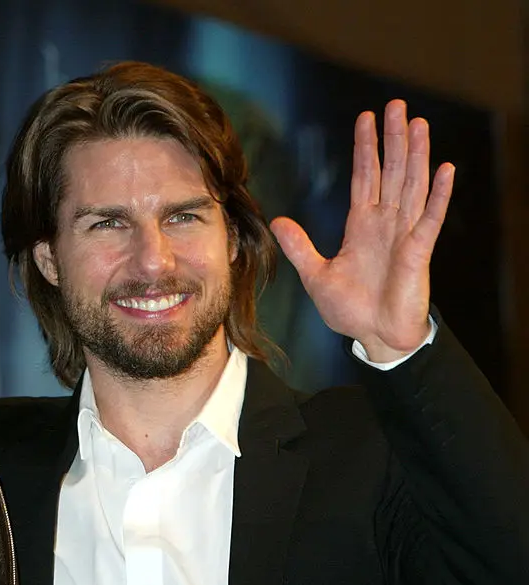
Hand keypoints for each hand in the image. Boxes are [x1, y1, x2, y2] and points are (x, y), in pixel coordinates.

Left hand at [270, 100, 453, 361]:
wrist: (374, 337)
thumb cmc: (351, 309)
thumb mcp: (316, 275)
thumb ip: (300, 247)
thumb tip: (279, 220)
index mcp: (362, 225)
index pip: (364, 177)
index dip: (365, 148)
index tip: (366, 118)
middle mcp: (386, 223)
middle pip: (391, 171)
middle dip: (392, 139)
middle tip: (395, 105)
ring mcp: (404, 235)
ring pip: (412, 186)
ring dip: (415, 155)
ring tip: (418, 124)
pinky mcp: (419, 252)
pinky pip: (431, 219)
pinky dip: (439, 195)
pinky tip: (445, 169)